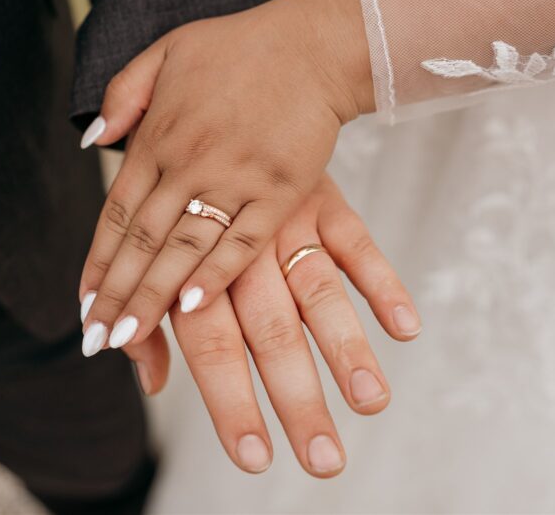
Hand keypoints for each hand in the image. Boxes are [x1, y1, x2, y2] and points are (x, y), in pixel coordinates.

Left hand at [79, 0, 374, 353]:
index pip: (117, 212)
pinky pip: (242, 240)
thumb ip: (125, 95)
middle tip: (97, 339)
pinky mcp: (279, 190)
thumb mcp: (167, 51)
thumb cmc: (239, 48)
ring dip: (154, 295)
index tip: (85, 305)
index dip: (98, 262)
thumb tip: (94, 140)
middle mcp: (189, 161)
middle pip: (144, 240)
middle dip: (118, 294)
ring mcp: (235, 177)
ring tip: (131, 336)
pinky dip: (216, 273)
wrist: (312, 45)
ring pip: (185, 247)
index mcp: (158, 135)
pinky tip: (192, 305)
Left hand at [121, 173, 420, 477]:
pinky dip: (380, 281)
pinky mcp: (325, 199)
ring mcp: (286, 220)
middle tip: (321, 460)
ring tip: (370, 404)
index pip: (208, 343)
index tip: (253, 457)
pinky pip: (356, 241)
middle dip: (295, 398)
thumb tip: (150, 383)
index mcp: (191, 260)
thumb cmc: (172, 184)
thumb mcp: (149, 246)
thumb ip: (149, 318)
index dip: (229, 400)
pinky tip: (405, 327)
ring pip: (317, 292)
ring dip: (346, 349)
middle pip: (269, 332)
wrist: (224, 94)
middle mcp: (240, 245)